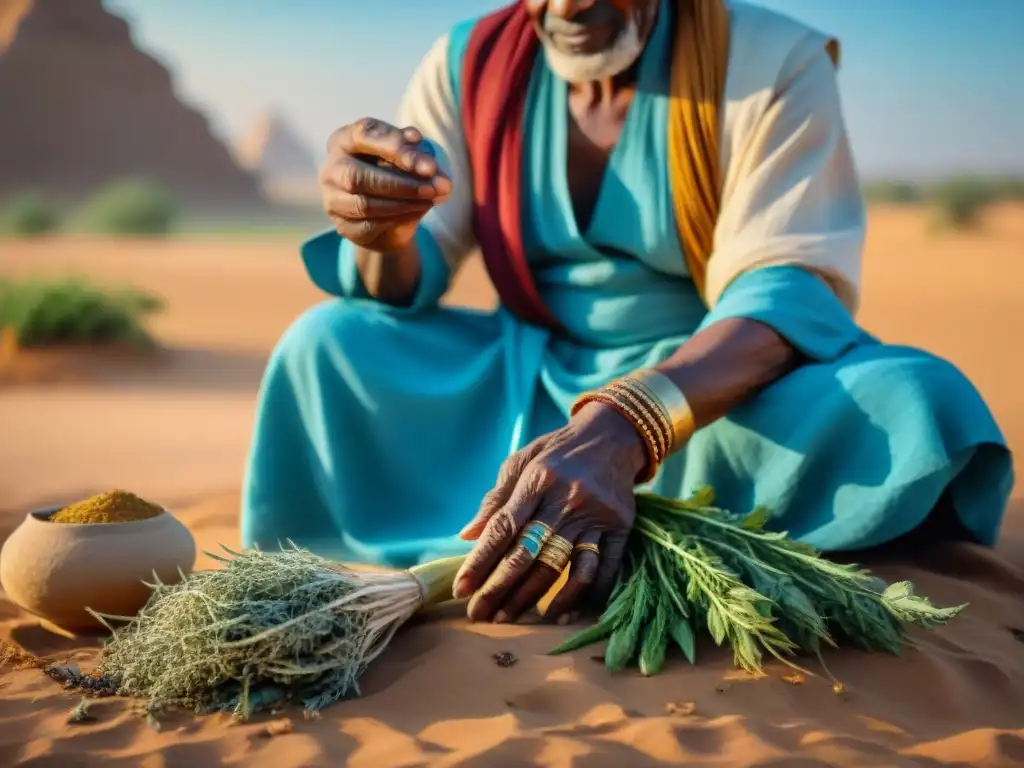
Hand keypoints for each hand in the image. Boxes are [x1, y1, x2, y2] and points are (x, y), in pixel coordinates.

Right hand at [320, 118, 451, 251]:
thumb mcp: (406, 156)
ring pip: (364, 205)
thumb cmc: (394, 171)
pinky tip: (418, 211)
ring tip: (432, 199)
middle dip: (401, 183)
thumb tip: (431, 168)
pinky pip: (370, 226)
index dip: (397, 148)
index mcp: (344, 139)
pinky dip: (398, 219)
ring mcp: (332, 199)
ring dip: (404, 203)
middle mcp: (332, 168)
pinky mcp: (342, 225)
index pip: (365, 136)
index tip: (429, 165)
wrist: (386, 212)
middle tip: (434, 188)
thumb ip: (416, 155)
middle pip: (357, 176)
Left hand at [452, 402, 647, 623]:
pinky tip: (562, 615)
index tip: (462, 589)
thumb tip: (467, 535)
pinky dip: (584, 595)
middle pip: (529, 554)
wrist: (613, 434)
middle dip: (500, 589)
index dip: (480, 562)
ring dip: (535, 598)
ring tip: (511, 618)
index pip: (503, 528)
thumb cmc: (557, 451)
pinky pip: (603, 568)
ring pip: (562, 566)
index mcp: (537, 479)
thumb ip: (496, 498)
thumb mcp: (522, 460)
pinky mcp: (620, 526)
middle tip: (479, 614)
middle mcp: (565, 498)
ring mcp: (595, 515)